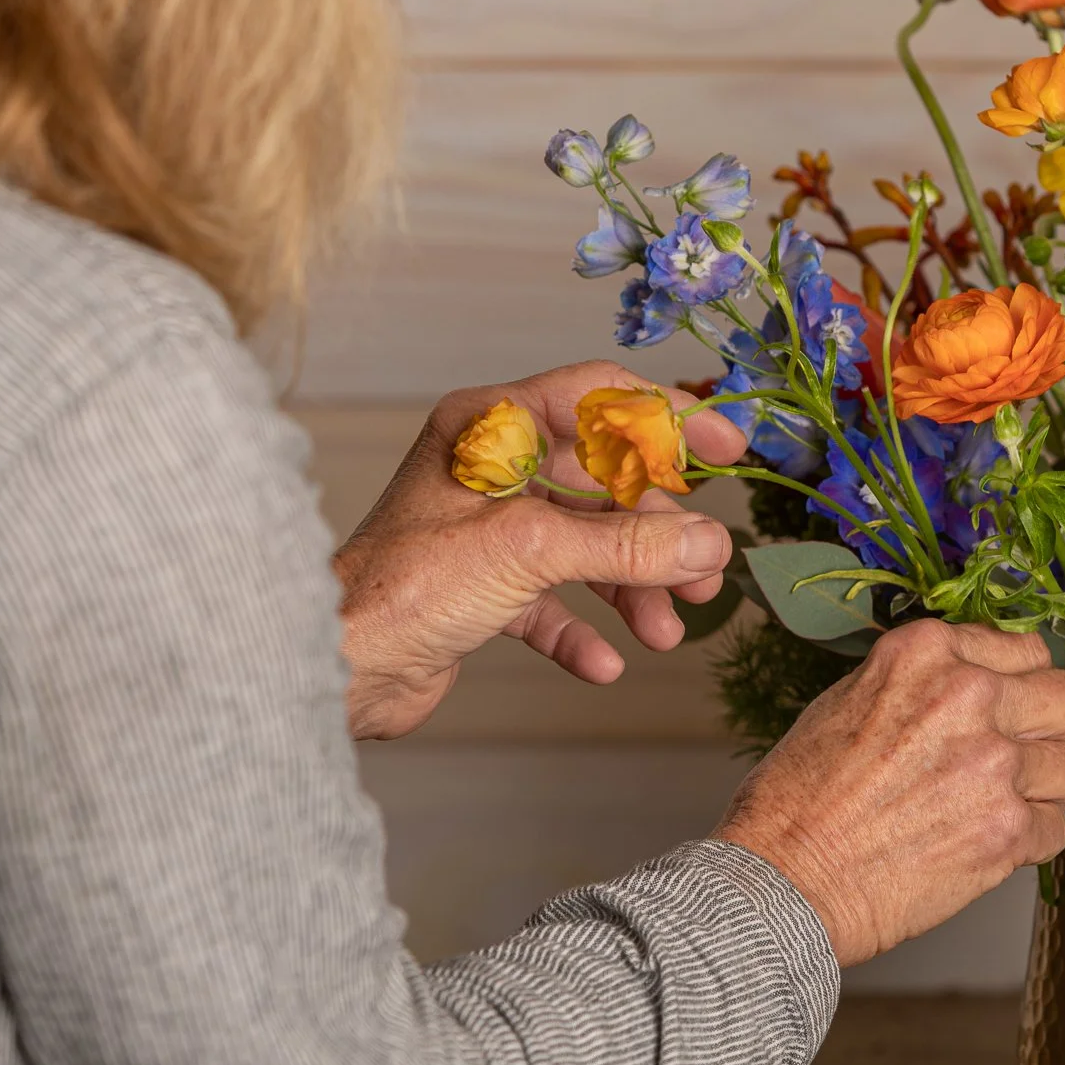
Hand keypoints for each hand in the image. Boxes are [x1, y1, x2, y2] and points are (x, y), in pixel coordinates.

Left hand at [334, 361, 746, 739]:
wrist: (337, 665)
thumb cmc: (407, 585)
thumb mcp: (531, 549)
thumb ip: (627, 545)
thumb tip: (708, 544)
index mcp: (490, 426)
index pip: (599, 398)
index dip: (669, 420)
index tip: (726, 450)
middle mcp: (489, 468)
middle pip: (603, 483)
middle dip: (657, 534)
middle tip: (701, 576)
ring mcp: (486, 529)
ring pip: (585, 545)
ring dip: (630, 588)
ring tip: (662, 632)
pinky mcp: (481, 587)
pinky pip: (552, 600)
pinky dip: (582, 628)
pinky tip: (602, 663)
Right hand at [715, 622, 1064, 965]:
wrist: (784, 880)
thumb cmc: (798, 801)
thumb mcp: (850, 700)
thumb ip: (926, 684)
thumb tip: (983, 687)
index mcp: (927, 653)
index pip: (1028, 650)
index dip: (1024, 688)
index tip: (1013, 712)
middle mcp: (968, 695)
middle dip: (1059, 732)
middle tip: (1030, 757)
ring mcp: (994, 763)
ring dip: (1044, 793)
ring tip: (994, 809)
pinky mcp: (1007, 829)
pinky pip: (1057, 829)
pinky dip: (1028, 843)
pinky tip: (982, 845)